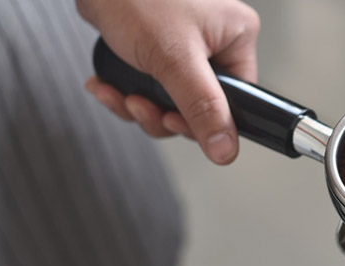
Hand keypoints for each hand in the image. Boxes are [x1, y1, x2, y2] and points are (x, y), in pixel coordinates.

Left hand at [77, 0, 259, 164]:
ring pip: (173, 100)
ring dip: (140, 107)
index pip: (235, 100)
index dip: (203, 120)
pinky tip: (108, 86)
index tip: (173, 122)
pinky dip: (128, 93)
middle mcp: (216, 41)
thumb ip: (203, 108)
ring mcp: (187, 46)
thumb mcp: (175, 59)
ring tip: (120, 95)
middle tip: (140, 107)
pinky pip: (152, 87)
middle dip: (162, 114)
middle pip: (201, 105)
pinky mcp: (158, 48)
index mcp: (236, 37)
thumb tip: (225, 149)